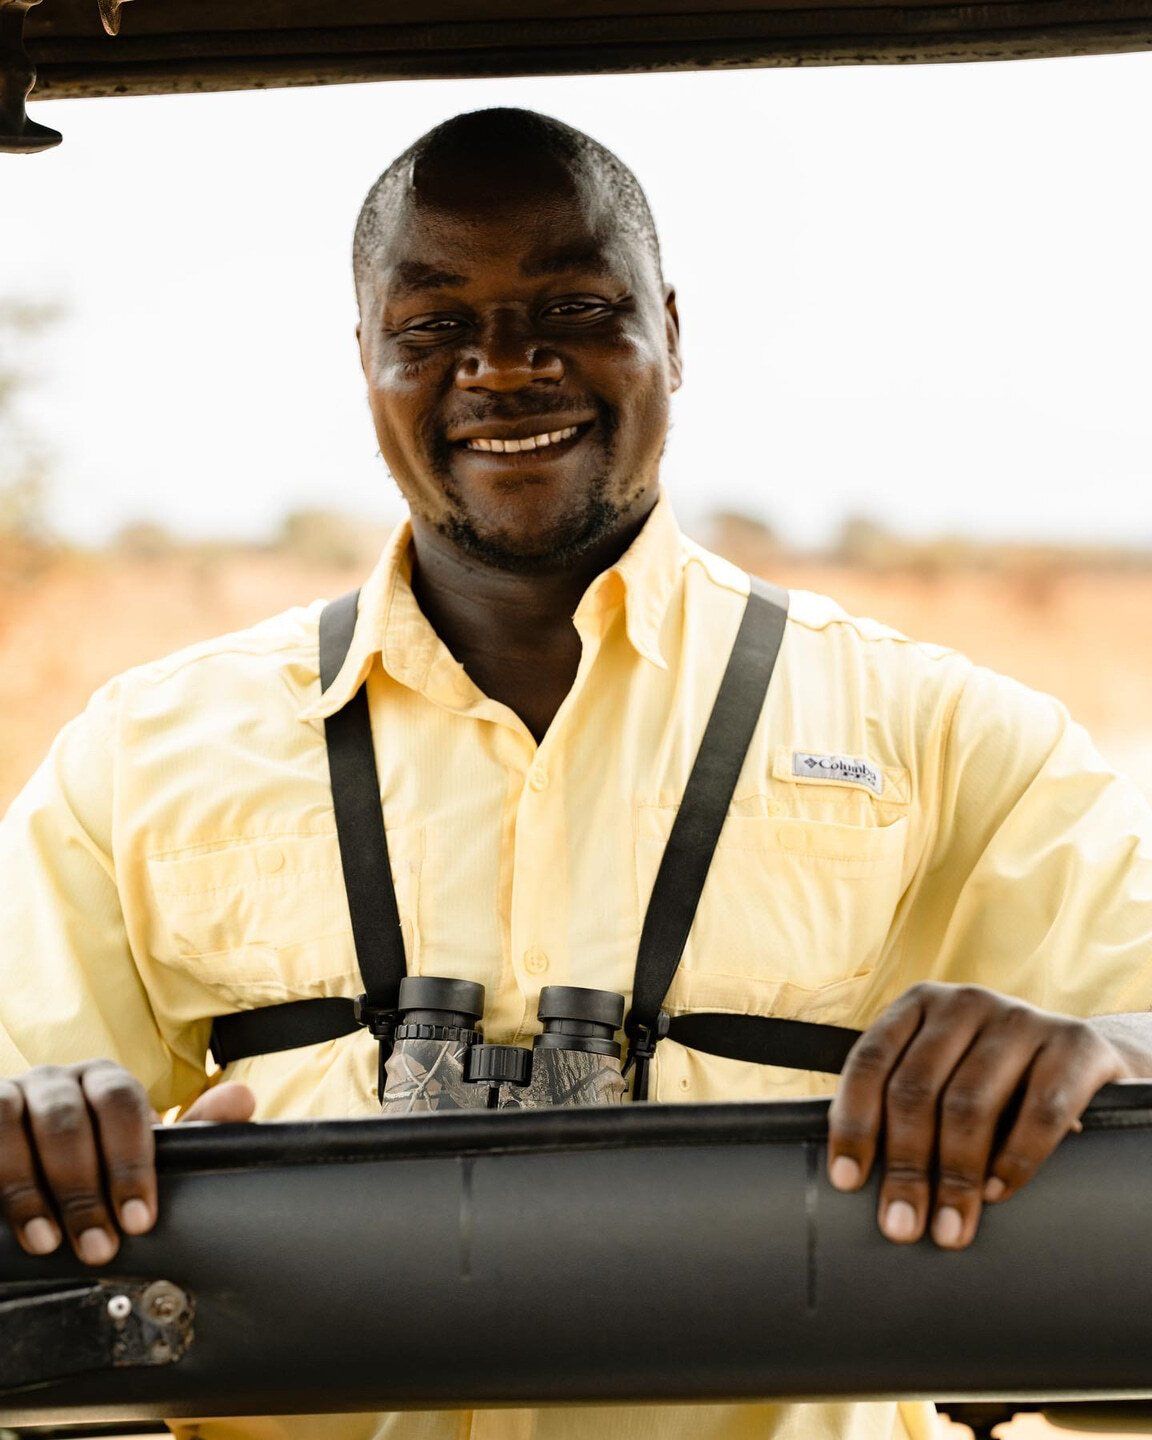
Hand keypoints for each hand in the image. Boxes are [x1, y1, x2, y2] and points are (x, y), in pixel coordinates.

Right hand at [0, 1060, 254, 1264]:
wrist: (27, 1158)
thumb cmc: (93, 1158)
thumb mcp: (139, 1151)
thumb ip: (192, 1132)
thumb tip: (241, 1098)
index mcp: (105, 1082)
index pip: (123, 1106)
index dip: (131, 1164)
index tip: (139, 1220)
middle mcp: (58, 1080)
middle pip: (69, 1120)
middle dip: (84, 1190)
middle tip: (98, 1246)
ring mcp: (12, 1094)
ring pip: (16, 1126)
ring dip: (30, 1190)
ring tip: (47, 1241)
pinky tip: (4, 1217)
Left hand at [826, 982, 1135, 1249]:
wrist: (1086, 1058)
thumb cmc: (995, 1078)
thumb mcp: (944, 1073)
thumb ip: (903, 1103)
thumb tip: (855, 1179)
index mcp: (918, 1005)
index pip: (870, 1062)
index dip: (854, 1123)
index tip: (848, 1182)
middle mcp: (964, 1003)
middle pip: (916, 1089)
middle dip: (904, 1166)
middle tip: (901, 1226)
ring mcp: (1020, 1018)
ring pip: (970, 1103)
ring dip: (955, 1176)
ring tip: (949, 1227)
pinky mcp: (1075, 1044)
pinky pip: (1039, 1111)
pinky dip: (1016, 1158)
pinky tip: (999, 1192)